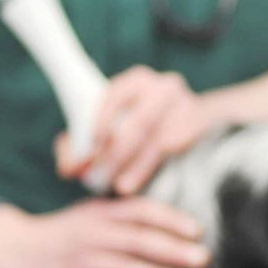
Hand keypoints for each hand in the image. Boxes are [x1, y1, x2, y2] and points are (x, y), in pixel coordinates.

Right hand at [0, 198, 209, 267]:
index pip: (140, 212)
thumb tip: (171, 227)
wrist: (7, 250)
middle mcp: (90, 236)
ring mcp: (77, 263)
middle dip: (172, 249)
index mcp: (99, 215)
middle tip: (203, 258)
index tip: (197, 230)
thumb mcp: (88, 216)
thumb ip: (122, 219)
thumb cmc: (60, 235)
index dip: (170, 219)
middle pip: (137, 240)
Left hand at [55, 65, 215, 196]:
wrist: (199, 123)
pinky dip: (147, 170)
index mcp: (137, 81)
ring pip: (156, 140)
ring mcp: (186, 106)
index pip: (114, 96)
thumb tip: (67, 167)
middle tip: (93, 178)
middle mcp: (164, 87)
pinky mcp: (200, 126)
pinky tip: (131, 186)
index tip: (90, 149)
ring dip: (131, 166)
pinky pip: (172, 151)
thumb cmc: (136, 129)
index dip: (100, 122)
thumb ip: (81, 144)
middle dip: (113, 154)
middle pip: (138, 122)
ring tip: (114, 186)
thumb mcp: (107, 128)